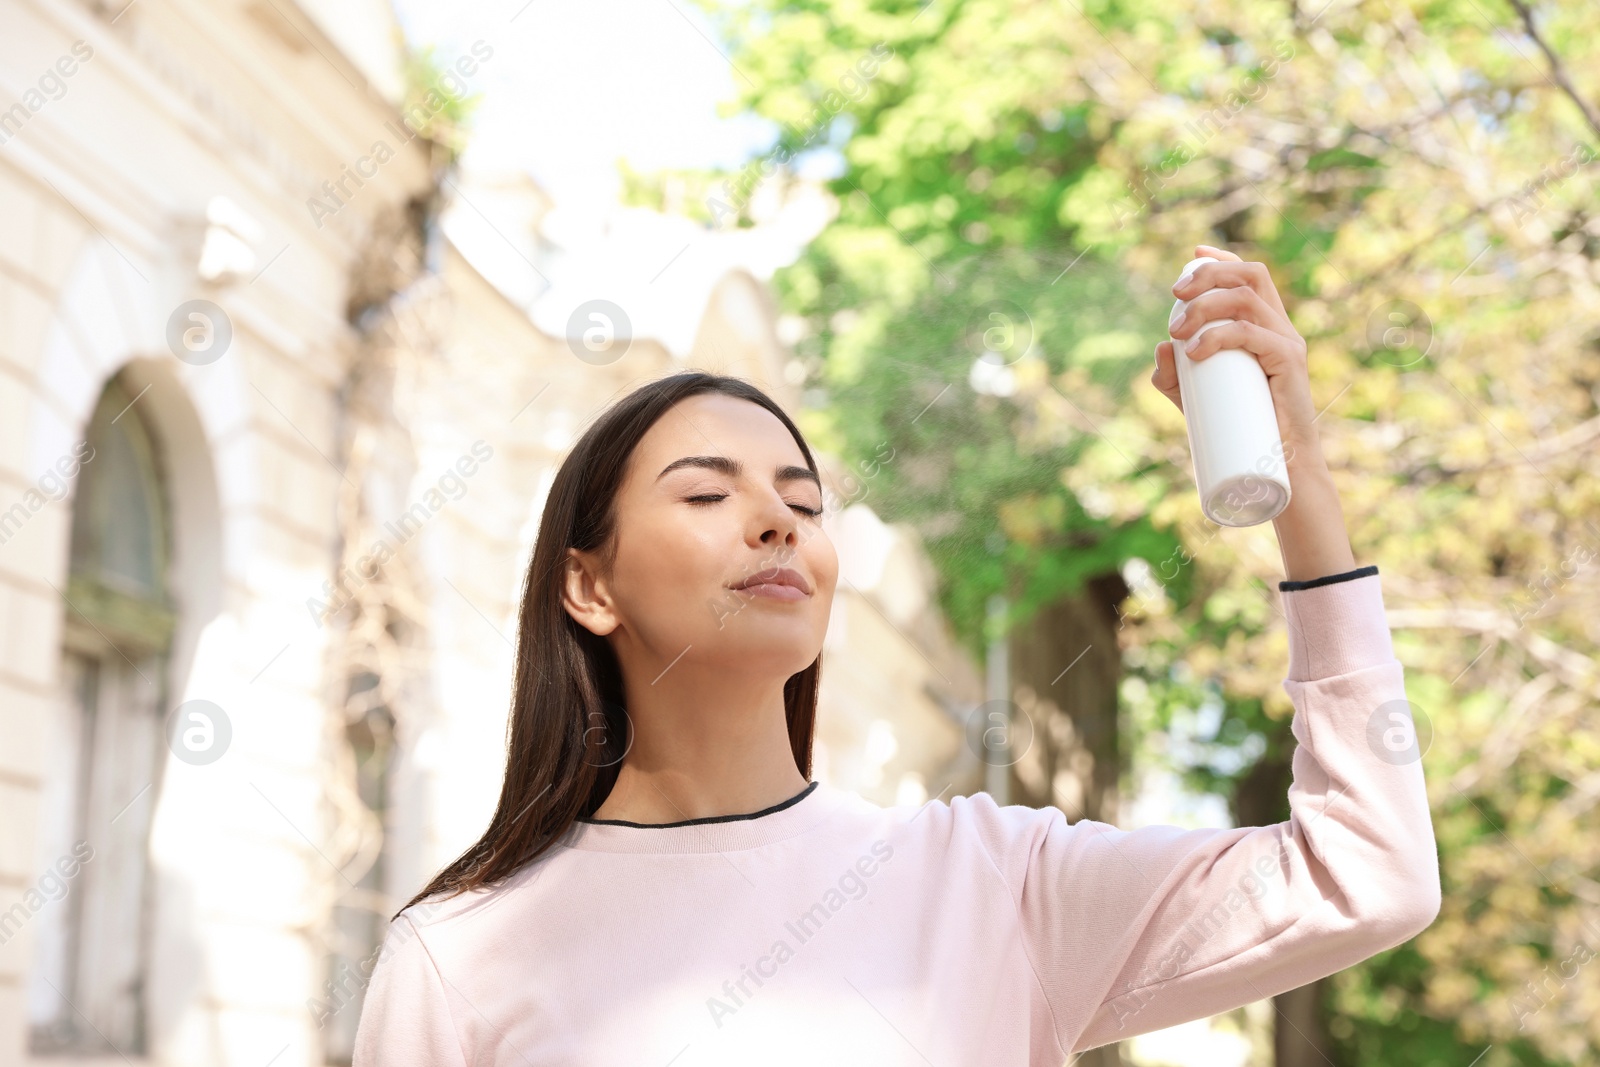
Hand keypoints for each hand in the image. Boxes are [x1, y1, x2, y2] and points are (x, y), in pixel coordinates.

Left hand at [1152, 244, 1321, 468]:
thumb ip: (1174, 376)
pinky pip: (1254, 333)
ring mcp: (1287, 342)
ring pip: (1247, 299)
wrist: (1279, 464)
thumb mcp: (1196, 398)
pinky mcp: (1289, 362)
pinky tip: (1195, 350)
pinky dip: (1220, 335)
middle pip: (1249, 275)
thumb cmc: (1240, 428)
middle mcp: (1279, 326)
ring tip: (1177, 332)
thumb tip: (1160, 348)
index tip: (1193, 255)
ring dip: (1205, 307)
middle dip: (1209, 275)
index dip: (1223, 258)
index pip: (1250, 276)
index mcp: (1264, 325)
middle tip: (1174, 296)